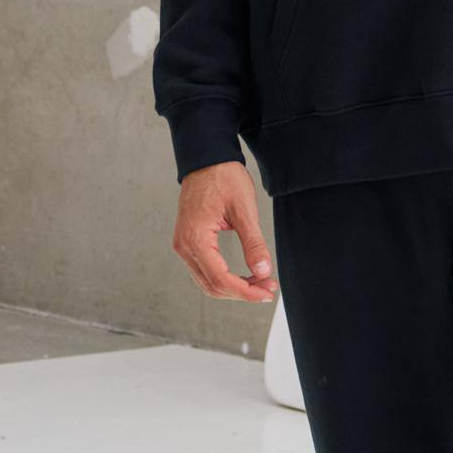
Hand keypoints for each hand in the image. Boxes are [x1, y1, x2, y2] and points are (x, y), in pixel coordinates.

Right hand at [172, 161, 278, 301]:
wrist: (206, 159)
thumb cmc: (223, 178)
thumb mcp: (244, 210)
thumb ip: (254, 243)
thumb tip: (263, 271)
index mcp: (195, 239)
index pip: (220, 280)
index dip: (246, 291)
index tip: (267, 292)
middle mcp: (184, 246)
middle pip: (212, 286)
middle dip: (242, 292)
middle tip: (269, 288)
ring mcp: (183, 245)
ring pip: (207, 282)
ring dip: (234, 287)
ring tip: (260, 282)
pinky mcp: (188, 242)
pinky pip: (205, 270)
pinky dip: (224, 277)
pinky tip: (244, 275)